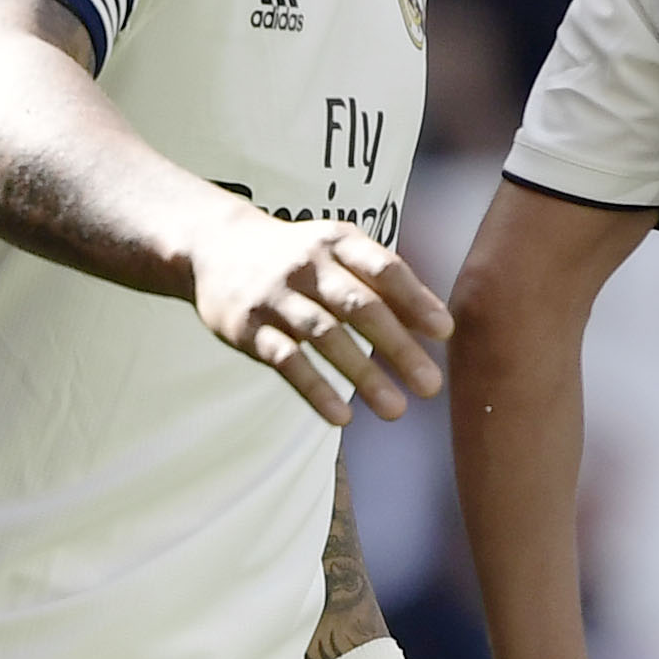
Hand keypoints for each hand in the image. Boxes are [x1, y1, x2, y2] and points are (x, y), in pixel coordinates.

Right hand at [192, 212, 447, 422]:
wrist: (214, 246)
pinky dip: (315, 389)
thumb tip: (439, 326)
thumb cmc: (296, 258)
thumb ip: (382, 283)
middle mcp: (308, 265)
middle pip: (359, 306)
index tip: (444, 334)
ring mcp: (276, 296)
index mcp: (337, 242)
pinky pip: (286, 361)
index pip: (384, 269)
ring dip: (363, 375)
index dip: (415, 301)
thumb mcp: (336, 253)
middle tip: (431, 386)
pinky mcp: (248, 327)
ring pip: (325, 336)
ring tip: (396, 410)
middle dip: (398, 347)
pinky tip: (341, 416)